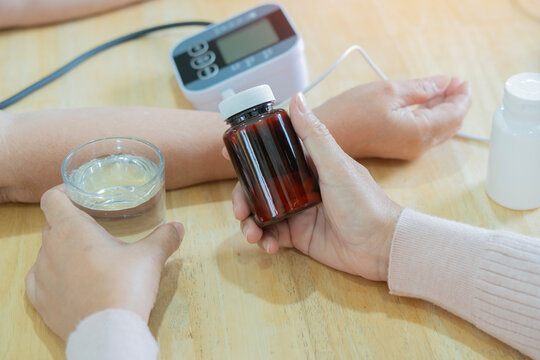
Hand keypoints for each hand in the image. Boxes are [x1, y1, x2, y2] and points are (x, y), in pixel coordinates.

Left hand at [25, 186, 183, 339]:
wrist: (109, 332)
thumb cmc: (125, 286)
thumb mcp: (150, 257)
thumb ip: (164, 237)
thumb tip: (178, 227)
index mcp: (72, 230)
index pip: (52, 199)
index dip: (62, 192)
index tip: (77, 195)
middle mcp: (50, 249)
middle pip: (51, 224)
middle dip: (68, 222)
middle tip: (92, 227)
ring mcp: (41, 276)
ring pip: (45, 252)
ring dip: (61, 250)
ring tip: (84, 257)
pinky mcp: (40, 301)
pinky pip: (38, 280)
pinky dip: (51, 275)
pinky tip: (67, 280)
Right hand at [231, 93, 402, 280]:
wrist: (381, 245)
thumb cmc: (364, 201)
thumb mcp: (337, 165)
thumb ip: (314, 135)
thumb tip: (295, 96)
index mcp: (307, 165)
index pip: (272, 155)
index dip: (249, 156)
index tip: (228, 154)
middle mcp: (299, 187)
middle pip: (259, 187)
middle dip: (243, 197)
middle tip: (239, 209)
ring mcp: (297, 213)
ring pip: (261, 213)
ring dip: (249, 223)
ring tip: (251, 234)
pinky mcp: (299, 236)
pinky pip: (272, 236)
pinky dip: (264, 241)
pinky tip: (268, 246)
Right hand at [314, 76, 471, 159]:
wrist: (326, 135)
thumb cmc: (351, 113)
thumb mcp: (389, 91)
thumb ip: (422, 88)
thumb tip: (445, 83)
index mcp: (419, 131)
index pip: (454, 114)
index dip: (461, 95)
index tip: (461, 80)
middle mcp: (418, 146)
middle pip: (451, 124)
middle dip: (456, 102)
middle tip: (455, 83)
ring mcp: (408, 149)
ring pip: (438, 129)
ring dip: (443, 109)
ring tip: (443, 88)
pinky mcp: (398, 148)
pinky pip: (424, 133)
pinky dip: (430, 117)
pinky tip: (426, 103)